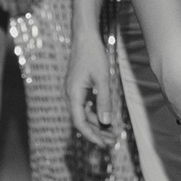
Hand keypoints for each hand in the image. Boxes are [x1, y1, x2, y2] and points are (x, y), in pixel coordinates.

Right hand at [0, 0, 40, 17]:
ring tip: (15, 3)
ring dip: (10, 7)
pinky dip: (1, 2)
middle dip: (20, 11)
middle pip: (13, 12)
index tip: (31, 8)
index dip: (29, 10)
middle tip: (23, 7)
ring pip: (4, 7)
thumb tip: (38, 1)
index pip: (24, 10)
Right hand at [66, 28, 117, 148]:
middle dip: (96, 133)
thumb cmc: (93, 55)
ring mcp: (72, 91)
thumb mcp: (102, 79)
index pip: (80, 122)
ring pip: (82, 114)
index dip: (92, 135)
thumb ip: (104, 100)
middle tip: (111, 141)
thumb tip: (106, 122)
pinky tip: (104, 118)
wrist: (84, 37)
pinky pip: (83, 106)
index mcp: (73, 94)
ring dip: (96, 124)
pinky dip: (93, 114)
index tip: (104, 143)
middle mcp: (69, 95)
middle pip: (81, 121)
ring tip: (111, 132)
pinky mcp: (76, 88)